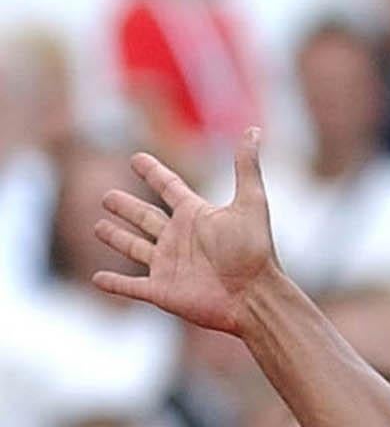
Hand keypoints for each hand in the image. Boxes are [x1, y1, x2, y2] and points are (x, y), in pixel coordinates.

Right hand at [91, 128, 277, 335]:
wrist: (254, 296)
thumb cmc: (254, 251)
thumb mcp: (251, 203)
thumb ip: (246, 167)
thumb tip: (254, 130)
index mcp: (196, 215)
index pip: (169, 187)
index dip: (153, 173)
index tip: (137, 158)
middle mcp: (180, 238)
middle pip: (145, 217)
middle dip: (126, 207)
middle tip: (106, 196)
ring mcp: (168, 265)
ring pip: (134, 247)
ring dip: (116, 237)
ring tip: (98, 227)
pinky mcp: (161, 291)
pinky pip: (130, 286)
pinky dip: (113, 283)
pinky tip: (98, 278)